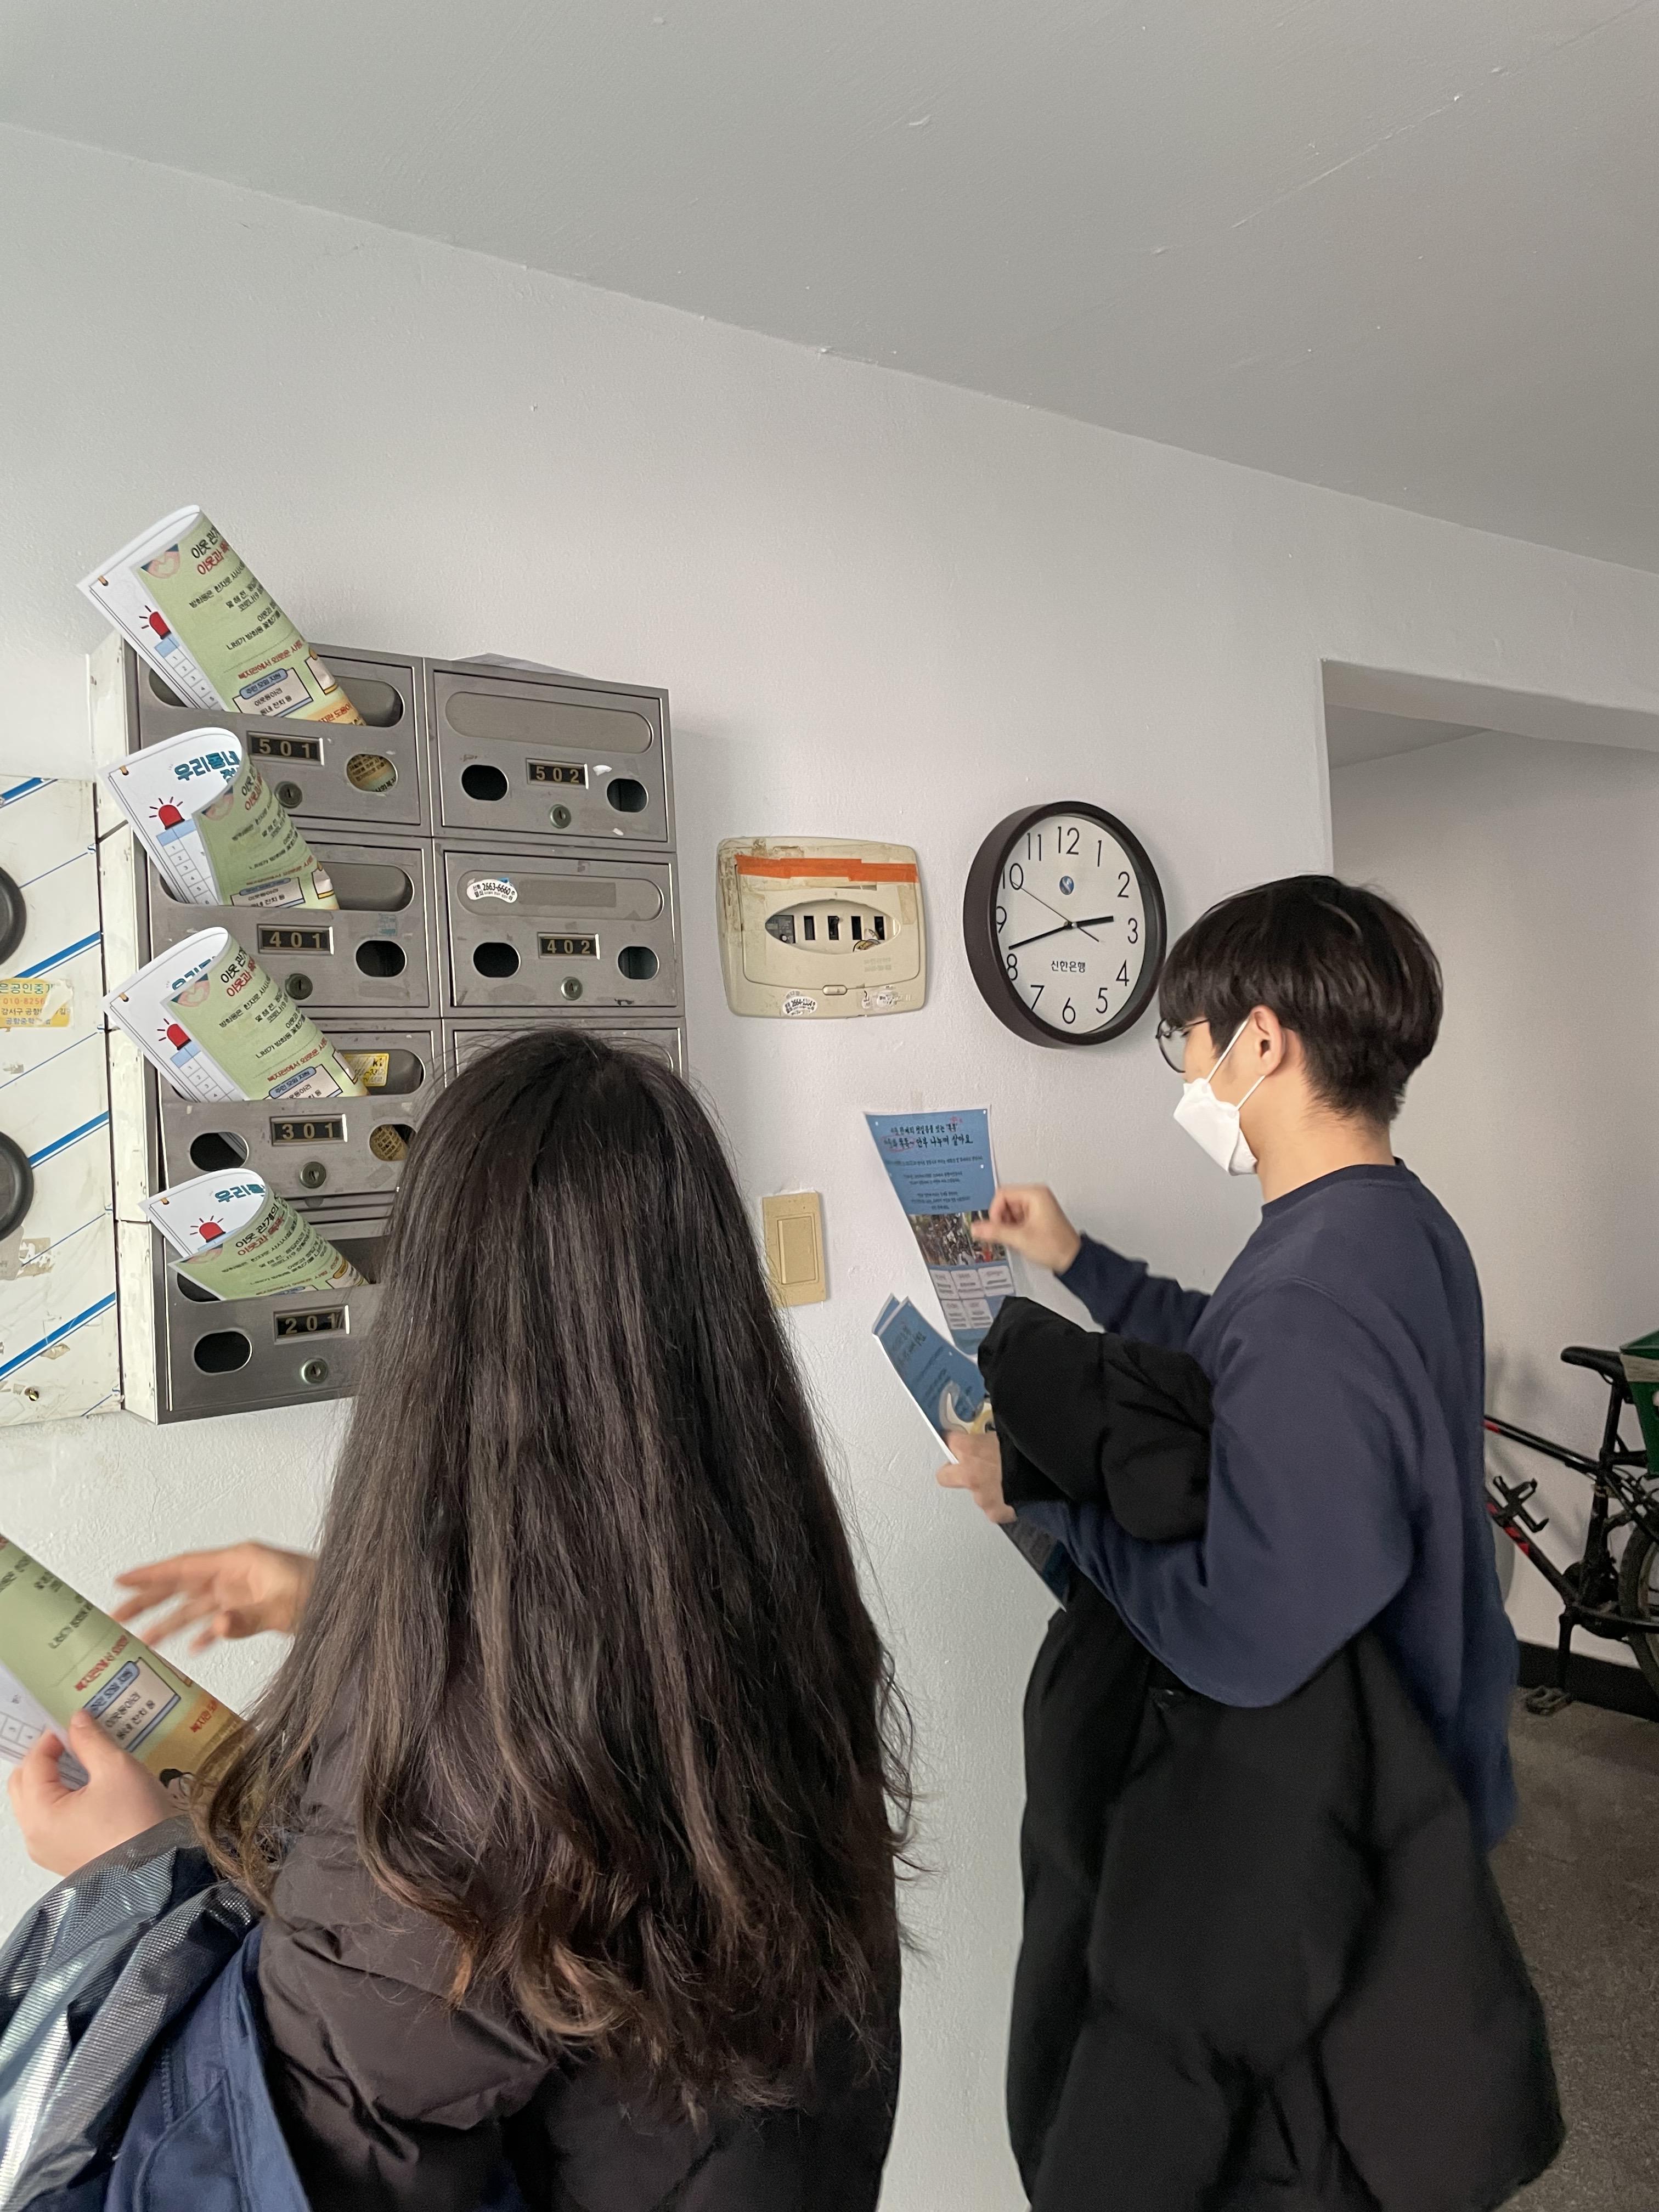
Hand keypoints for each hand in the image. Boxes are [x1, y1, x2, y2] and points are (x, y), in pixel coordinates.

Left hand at [8, 1710, 176, 1876]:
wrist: (158, 1869)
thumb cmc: (136, 1821)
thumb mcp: (116, 1768)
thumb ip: (91, 1740)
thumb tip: (77, 1721)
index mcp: (40, 1813)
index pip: (33, 1762)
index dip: (52, 1737)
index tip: (76, 1724)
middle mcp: (35, 1835)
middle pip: (24, 1784)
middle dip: (45, 1758)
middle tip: (73, 1741)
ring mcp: (47, 1851)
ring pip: (36, 1804)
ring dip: (52, 1779)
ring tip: (84, 1764)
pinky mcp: (64, 1858)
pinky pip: (51, 1822)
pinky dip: (61, 1800)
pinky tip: (90, 1791)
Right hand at [112, 1541, 315, 1652]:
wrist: (355, 1597)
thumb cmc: (325, 1590)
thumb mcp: (286, 1605)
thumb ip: (250, 1618)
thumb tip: (215, 1628)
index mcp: (239, 1561)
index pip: (187, 1566)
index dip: (153, 1574)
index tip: (121, 1580)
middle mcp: (237, 1573)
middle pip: (185, 1586)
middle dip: (151, 1600)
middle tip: (117, 1618)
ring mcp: (246, 1591)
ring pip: (199, 1607)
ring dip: (172, 1623)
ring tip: (144, 1642)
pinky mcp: (256, 1608)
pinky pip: (222, 1620)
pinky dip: (206, 1633)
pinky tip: (193, 1650)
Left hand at [935, 1430, 1014, 1524]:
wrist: (1040, 1466)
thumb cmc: (1022, 1446)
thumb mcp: (1003, 1432)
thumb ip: (989, 1437)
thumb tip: (991, 1436)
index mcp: (969, 1448)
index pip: (950, 1440)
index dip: (957, 1441)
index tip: (961, 1441)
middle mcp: (968, 1472)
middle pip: (945, 1475)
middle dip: (954, 1472)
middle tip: (969, 1468)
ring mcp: (979, 1495)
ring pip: (973, 1494)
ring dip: (984, 1489)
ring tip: (1003, 1483)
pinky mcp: (994, 1511)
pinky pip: (995, 1512)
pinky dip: (1002, 1509)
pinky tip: (1012, 1502)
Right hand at [973, 1185, 1080, 1275]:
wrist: (1071, 1260)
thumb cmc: (1055, 1246)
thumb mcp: (1020, 1238)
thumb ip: (995, 1232)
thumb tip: (976, 1228)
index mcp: (1035, 1194)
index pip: (1001, 1194)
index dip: (995, 1212)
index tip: (997, 1226)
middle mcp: (1036, 1196)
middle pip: (1004, 1202)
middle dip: (1001, 1220)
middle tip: (1008, 1234)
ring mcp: (1036, 1206)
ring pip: (1009, 1211)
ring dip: (1007, 1226)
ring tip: (1017, 1238)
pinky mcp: (1036, 1216)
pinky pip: (1016, 1218)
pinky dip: (1013, 1229)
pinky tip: (1020, 1239)